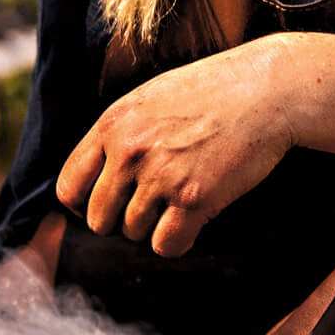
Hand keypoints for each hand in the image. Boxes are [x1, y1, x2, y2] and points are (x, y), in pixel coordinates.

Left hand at [54, 44, 296, 257]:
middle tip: (149, 205)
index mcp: (112, 125)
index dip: (83, 204)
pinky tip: (192, 221)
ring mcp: (161, 176)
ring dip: (154, 226)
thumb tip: (93, 177)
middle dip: (120, 220)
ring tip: (178, 200)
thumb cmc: (209, 93)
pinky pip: (166, 245)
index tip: (105, 204)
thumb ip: (118, 134)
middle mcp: (129, 152)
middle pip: (99, 220)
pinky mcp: (195, 198)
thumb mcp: (148, 99)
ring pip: (133, 233)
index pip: (69, 187)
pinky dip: (177, 241)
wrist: (265, 89)